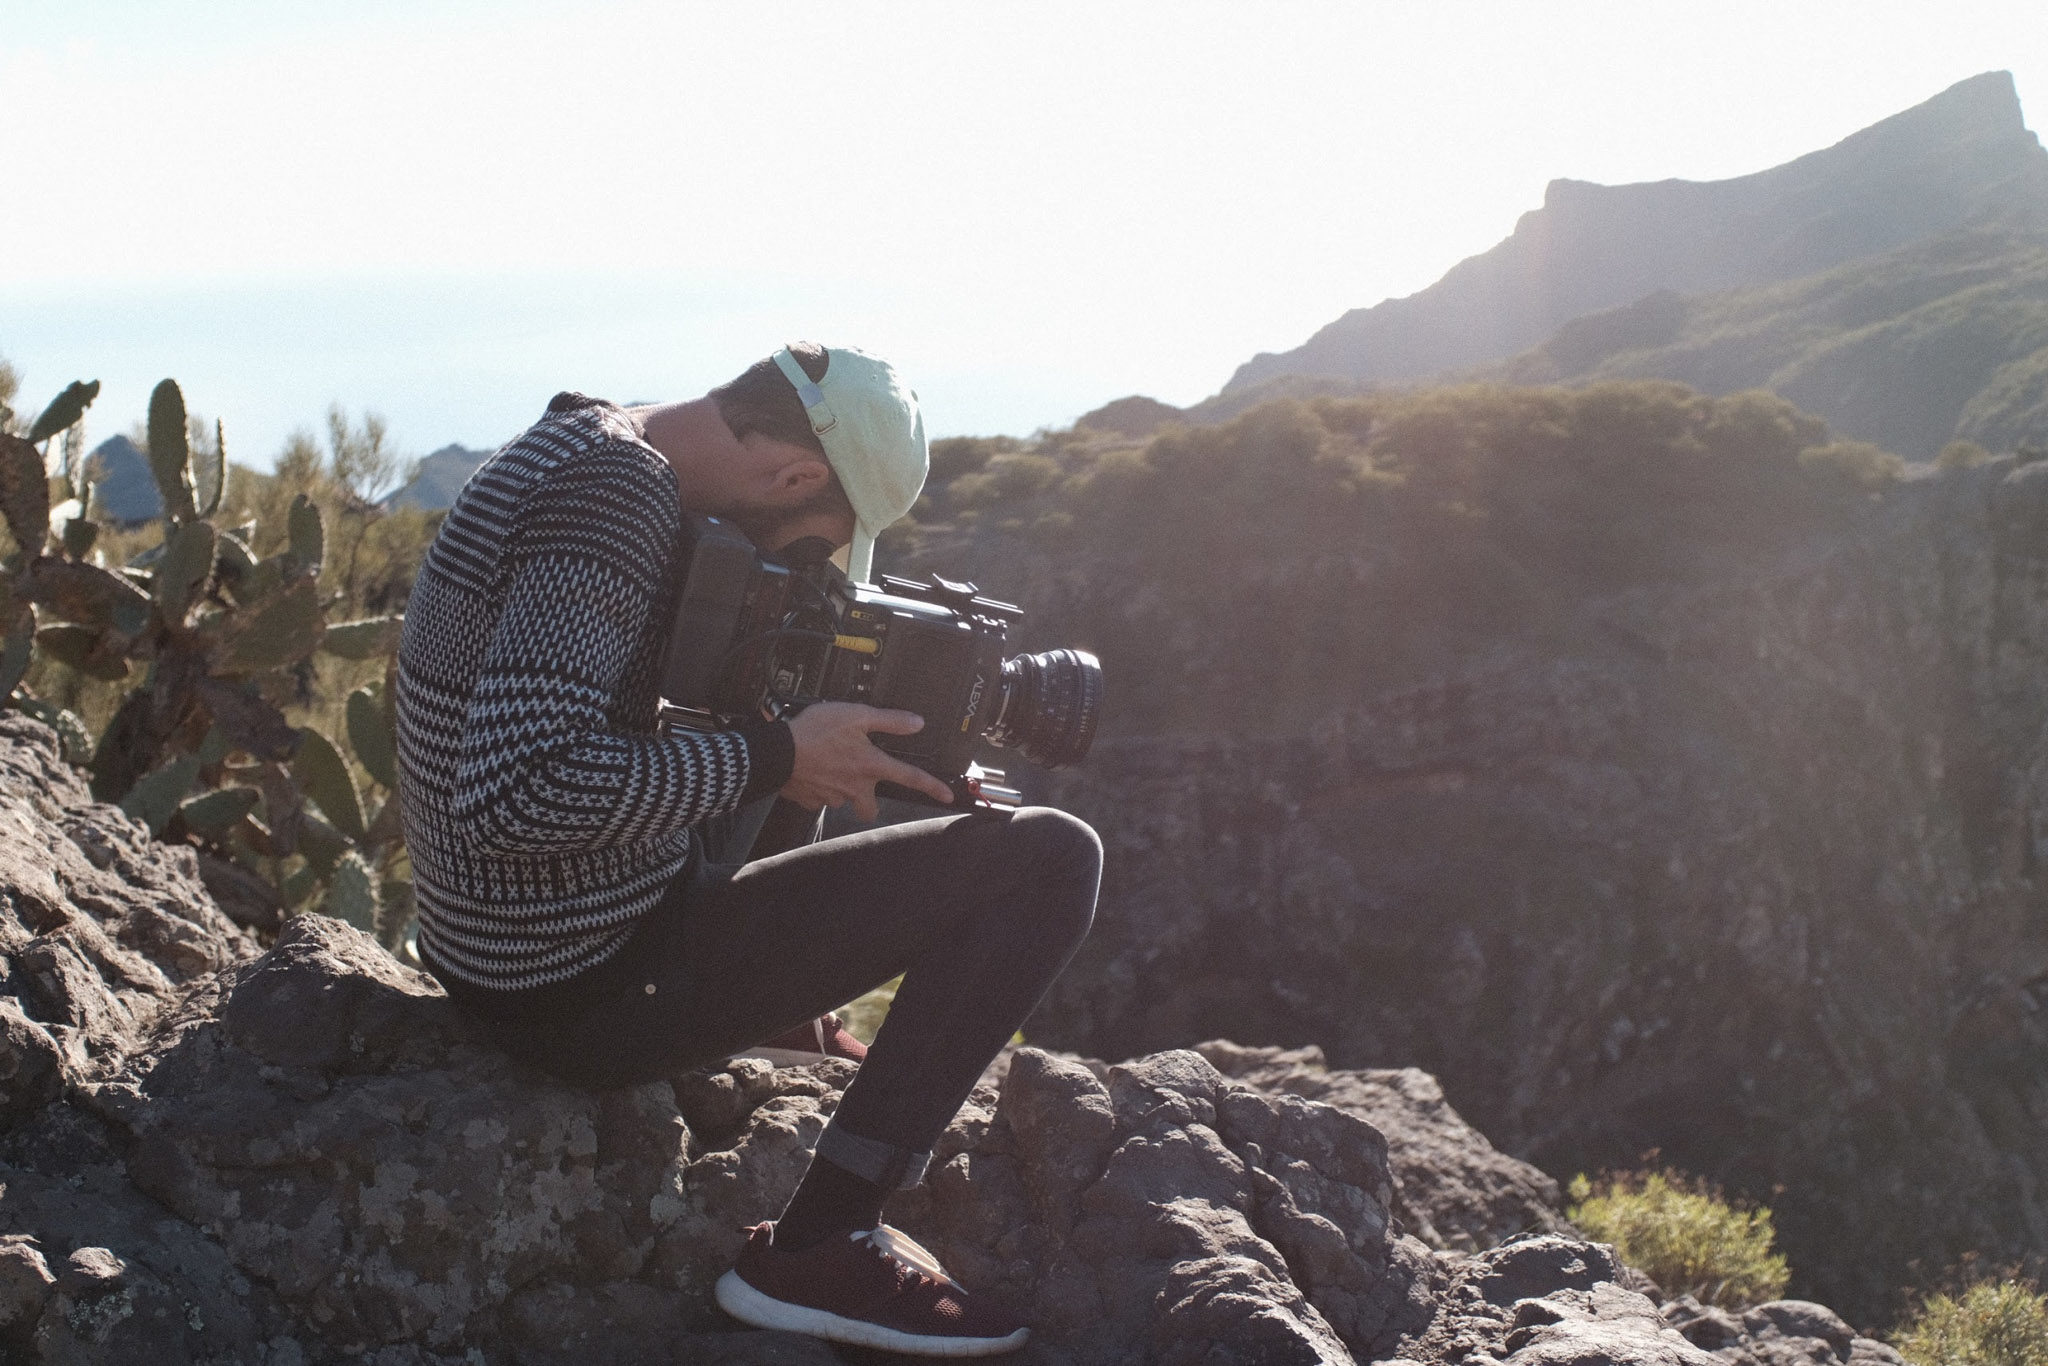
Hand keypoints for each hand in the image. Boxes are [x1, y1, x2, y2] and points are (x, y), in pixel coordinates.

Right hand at [780, 702, 954, 821]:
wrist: (776, 751)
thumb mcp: (856, 715)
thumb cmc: (814, 731)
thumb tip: (916, 723)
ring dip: (840, 787)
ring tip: (828, 766)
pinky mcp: (810, 800)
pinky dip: (817, 787)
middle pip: (870, 808)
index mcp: (870, 766)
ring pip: (842, 799)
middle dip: (869, 802)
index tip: (947, 797)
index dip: (933, 787)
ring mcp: (832, 796)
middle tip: (862, 786)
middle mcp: (855, 786)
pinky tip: (811, 770)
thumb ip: (888, 720)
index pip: (910, 778)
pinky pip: (819, 798)